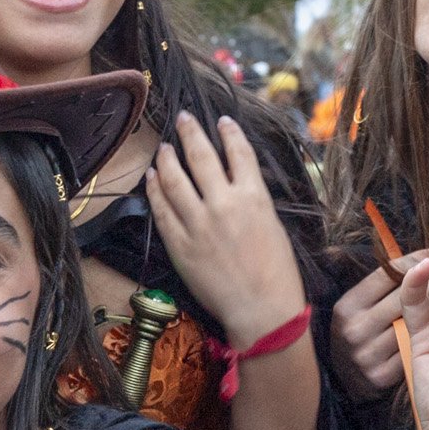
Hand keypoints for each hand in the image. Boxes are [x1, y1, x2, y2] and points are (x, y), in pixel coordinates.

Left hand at [146, 112, 307, 339]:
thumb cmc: (276, 273)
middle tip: (183, 119)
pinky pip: (162, 209)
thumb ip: (252, 199)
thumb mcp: (272, 225)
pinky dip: (155, 189)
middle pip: (201, 156)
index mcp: (254, 197)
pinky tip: (152, 177)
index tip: (220, 121)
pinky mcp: (180, 243)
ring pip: (175, 179)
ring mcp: (198, 223)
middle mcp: (224, 203)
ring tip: (164, 147)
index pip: (238, 152)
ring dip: (167, 158)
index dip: (228, 132)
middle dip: (191, 132)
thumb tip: (233, 180)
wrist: (261, 310)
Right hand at [327, 254, 420, 400]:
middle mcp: (353, 329)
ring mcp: (367, 354)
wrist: (346, 383)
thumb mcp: (360, 305)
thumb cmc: (363, 332)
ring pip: (411, 323)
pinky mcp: (381, 376)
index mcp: (347, 305)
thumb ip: (382, 278)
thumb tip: (416, 249)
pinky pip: (412, 350)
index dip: (416, 261)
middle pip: (403, 297)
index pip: (388, 273)